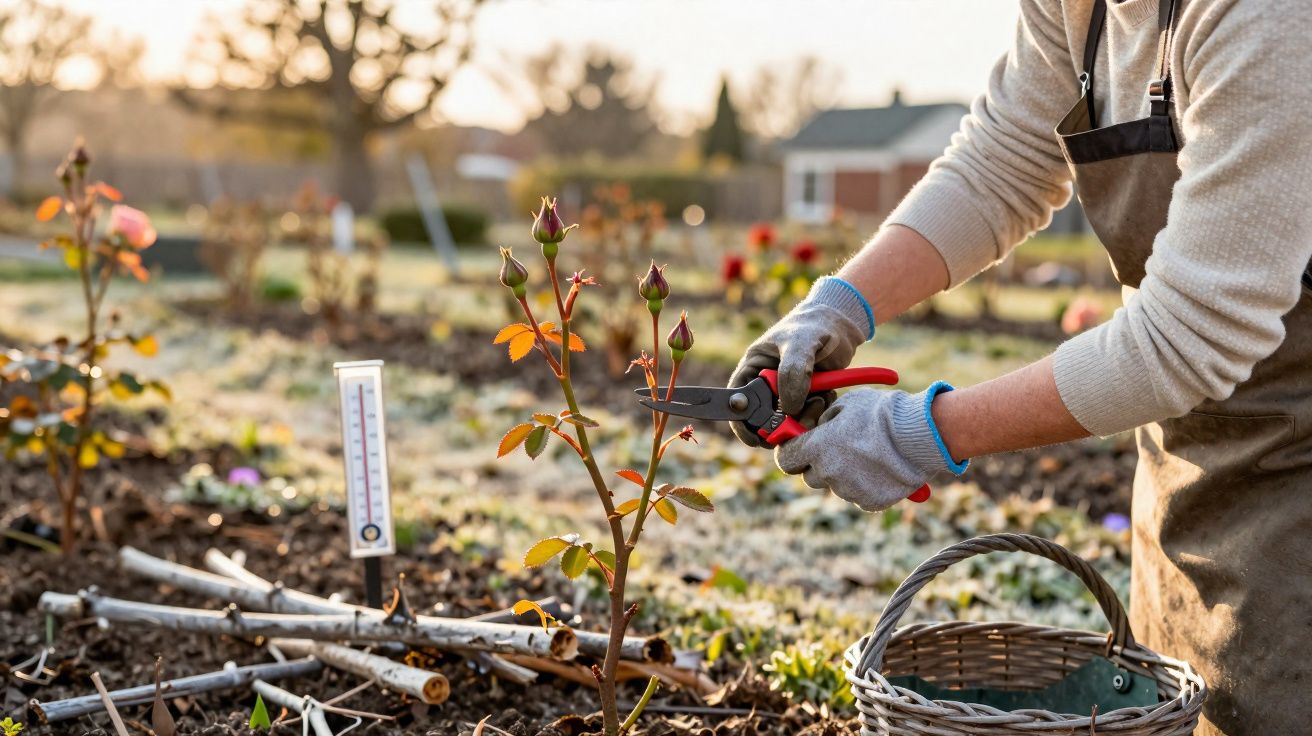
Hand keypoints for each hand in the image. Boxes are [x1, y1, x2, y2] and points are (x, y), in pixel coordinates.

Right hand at [727, 278, 873, 446]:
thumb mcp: (801, 342)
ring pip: (787, 423)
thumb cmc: (815, 325)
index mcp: (753, 368)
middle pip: (763, 419)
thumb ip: (793, 372)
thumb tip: (789, 409)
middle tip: (802, 415)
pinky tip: (828, 394)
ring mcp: (787, 394)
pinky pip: (807, 419)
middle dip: (781, 424)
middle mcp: (766, 385)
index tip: (757, 438)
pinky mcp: (807, 400)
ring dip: (805, 418)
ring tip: (821, 397)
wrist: (842, 325)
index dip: (742, 423)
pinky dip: (818, 414)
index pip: (738, 401)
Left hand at [775, 384, 967, 511]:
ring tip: (869, 455)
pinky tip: (881, 468)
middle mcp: (828, 473)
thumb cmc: (883, 414)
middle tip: (839, 450)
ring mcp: (849, 491)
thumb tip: (818, 429)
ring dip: (845, 474)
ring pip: (836, 486)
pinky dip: (866, 485)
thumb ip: (825, 420)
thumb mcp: (847, 404)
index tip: (798, 448)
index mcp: (817, 447)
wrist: (921, 435)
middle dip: (819, 465)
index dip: (791, 453)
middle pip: (810, 477)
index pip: (786, 460)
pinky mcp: (869, 503)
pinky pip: (858, 495)